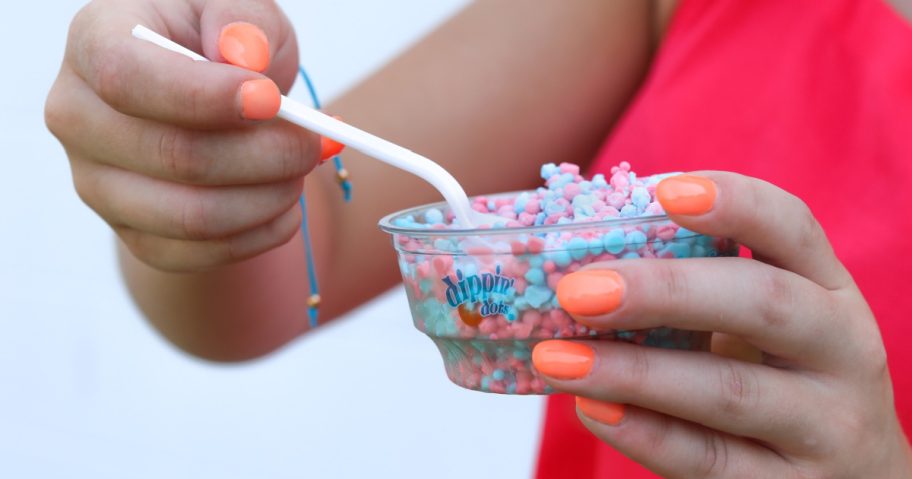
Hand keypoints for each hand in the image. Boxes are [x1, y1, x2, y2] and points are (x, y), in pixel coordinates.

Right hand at [45, 0, 319, 271]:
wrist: (209, 104)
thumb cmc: (220, 45)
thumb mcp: (237, 9)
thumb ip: (241, 22)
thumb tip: (246, 57)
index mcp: (93, 44)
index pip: (127, 78)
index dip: (204, 96)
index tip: (271, 100)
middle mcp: (79, 119)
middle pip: (174, 156)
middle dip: (265, 154)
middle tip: (314, 141)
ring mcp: (98, 184)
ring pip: (191, 216)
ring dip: (268, 198)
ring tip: (302, 169)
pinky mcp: (132, 232)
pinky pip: (197, 254)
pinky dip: (258, 235)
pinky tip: (286, 207)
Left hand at [532, 172, 911, 477]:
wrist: (855, 478)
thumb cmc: (782, 380)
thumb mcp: (764, 326)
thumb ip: (700, 295)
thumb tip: (578, 266)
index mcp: (827, 290)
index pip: (792, 229)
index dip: (735, 203)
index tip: (666, 190)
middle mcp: (842, 350)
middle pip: (761, 303)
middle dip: (664, 291)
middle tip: (576, 290)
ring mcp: (826, 426)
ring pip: (728, 390)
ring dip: (633, 372)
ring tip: (556, 359)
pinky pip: (709, 461)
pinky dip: (645, 435)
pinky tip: (593, 409)